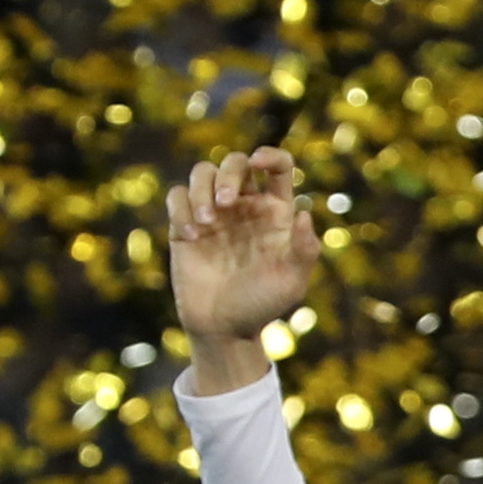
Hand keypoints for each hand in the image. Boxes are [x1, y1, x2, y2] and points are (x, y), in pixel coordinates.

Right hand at [167, 149, 322, 372]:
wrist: (224, 327)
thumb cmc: (262, 304)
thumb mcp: (291, 281)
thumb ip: (304, 249)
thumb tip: (305, 213)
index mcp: (276, 213)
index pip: (278, 168)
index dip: (271, 156)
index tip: (259, 162)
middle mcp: (246, 207)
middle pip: (235, 162)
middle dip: (229, 174)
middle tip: (227, 204)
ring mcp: (214, 214)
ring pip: (203, 172)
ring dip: (203, 189)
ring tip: (207, 223)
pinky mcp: (184, 224)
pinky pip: (178, 194)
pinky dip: (181, 207)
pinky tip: (191, 235)